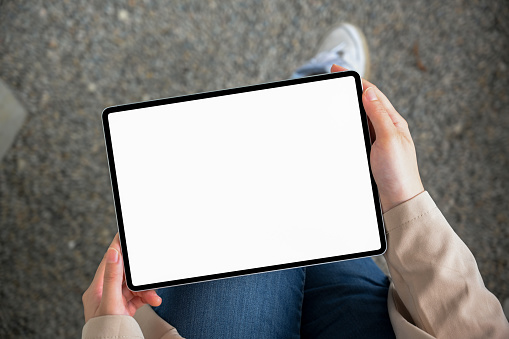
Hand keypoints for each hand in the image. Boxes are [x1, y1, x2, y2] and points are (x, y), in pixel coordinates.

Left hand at [82, 233, 161, 322]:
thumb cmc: (107, 333)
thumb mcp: (111, 304)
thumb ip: (112, 277)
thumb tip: (112, 252)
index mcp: (96, 290)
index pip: (108, 262)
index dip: (117, 248)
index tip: (124, 234)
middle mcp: (104, 294)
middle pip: (123, 274)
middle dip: (138, 276)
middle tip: (147, 276)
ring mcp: (115, 302)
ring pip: (133, 286)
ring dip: (145, 290)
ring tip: (153, 296)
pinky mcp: (125, 309)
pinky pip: (138, 297)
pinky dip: (147, 297)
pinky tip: (153, 300)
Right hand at [331, 65, 423, 212]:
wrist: (397, 201)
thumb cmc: (398, 172)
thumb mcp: (388, 139)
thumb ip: (378, 115)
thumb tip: (370, 92)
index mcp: (393, 122)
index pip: (372, 94)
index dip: (356, 80)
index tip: (339, 69)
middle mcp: (385, 129)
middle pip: (364, 104)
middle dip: (349, 90)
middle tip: (332, 80)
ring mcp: (376, 142)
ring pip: (359, 119)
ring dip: (347, 108)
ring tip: (333, 98)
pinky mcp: (368, 154)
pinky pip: (355, 134)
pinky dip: (346, 126)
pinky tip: (338, 126)